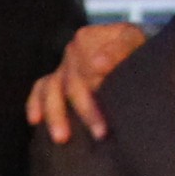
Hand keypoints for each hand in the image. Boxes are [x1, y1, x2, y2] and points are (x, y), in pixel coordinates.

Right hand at [30, 21, 148, 140]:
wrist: (139, 55)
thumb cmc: (139, 50)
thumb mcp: (136, 43)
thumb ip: (120, 49)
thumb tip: (97, 65)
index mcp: (88, 38)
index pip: (86, 64)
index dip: (97, 85)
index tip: (113, 101)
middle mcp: (71, 51)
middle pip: (71, 82)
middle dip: (85, 108)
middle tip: (101, 133)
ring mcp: (62, 67)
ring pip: (51, 89)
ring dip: (56, 114)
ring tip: (62, 138)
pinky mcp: (56, 82)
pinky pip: (40, 91)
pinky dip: (35, 104)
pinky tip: (35, 121)